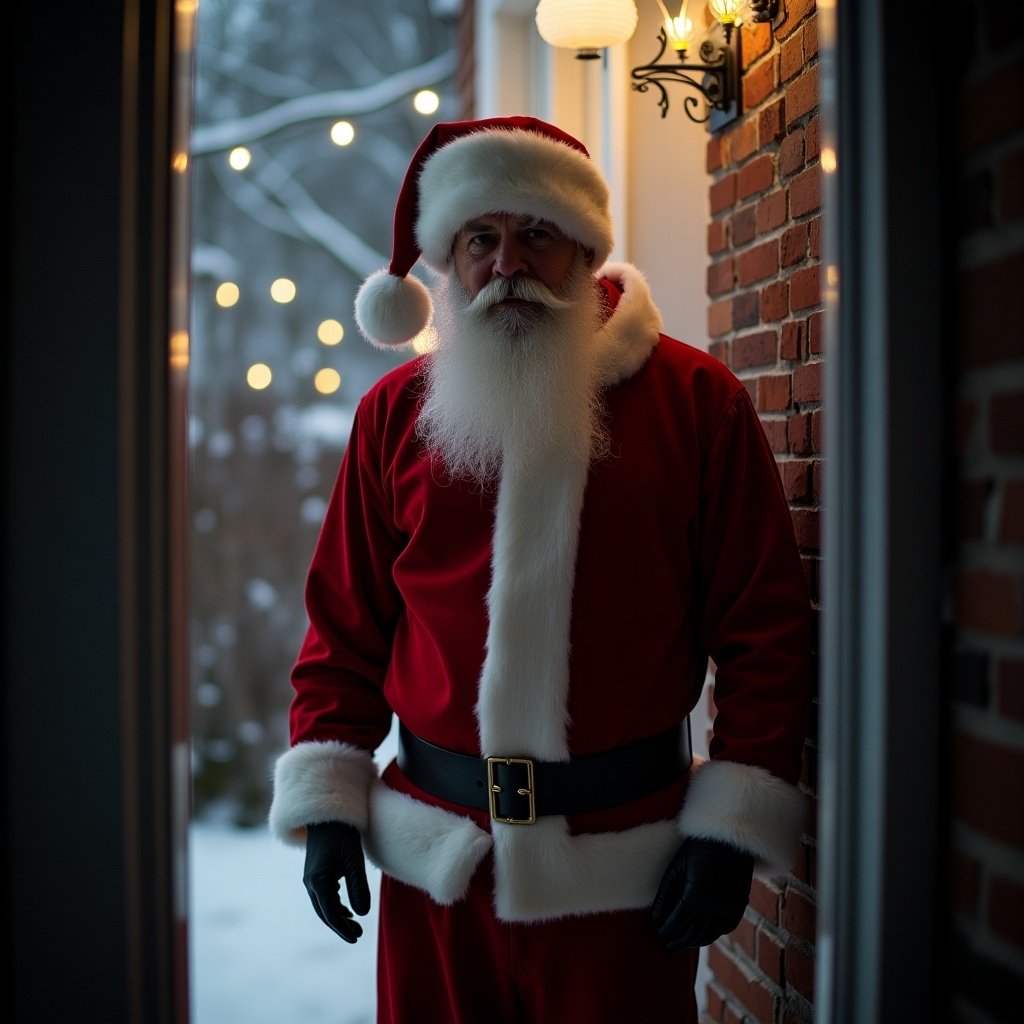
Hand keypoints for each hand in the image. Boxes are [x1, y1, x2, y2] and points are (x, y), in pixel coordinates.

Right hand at [303, 821, 370, 942]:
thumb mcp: (354, 860)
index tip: (357, 937)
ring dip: (338, 916)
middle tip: (358, 935)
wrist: (328, 814)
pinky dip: (335, 905)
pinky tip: (347, 909)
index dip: (343, 928)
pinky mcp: (317, 871)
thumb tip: (362, 913)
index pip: (330, 914)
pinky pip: (324, 895)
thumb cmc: (343, 834)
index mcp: (318, 881)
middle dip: (341, 926)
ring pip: (323, 905)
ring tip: (355, 925)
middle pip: (324, 913)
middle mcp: (310, 882)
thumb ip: (358, 886)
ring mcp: (312, 877)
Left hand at [651, 837, 753, 950]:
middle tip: (668, 944)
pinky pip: (725, 928)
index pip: (678, 922)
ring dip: (695, 942)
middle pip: (693, 933)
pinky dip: (713, 934)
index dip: (667, 930)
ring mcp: (730, 908)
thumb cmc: (697, 848)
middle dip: (678, 940)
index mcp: (696, 895)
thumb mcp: (676, 867)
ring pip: (710, 935)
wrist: (729, 838)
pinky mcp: (740, 906)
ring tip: (683, 943)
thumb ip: (665, 894)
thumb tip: (655, 917)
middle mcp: (715, 906)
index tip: (660, 934)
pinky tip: (704, 934)